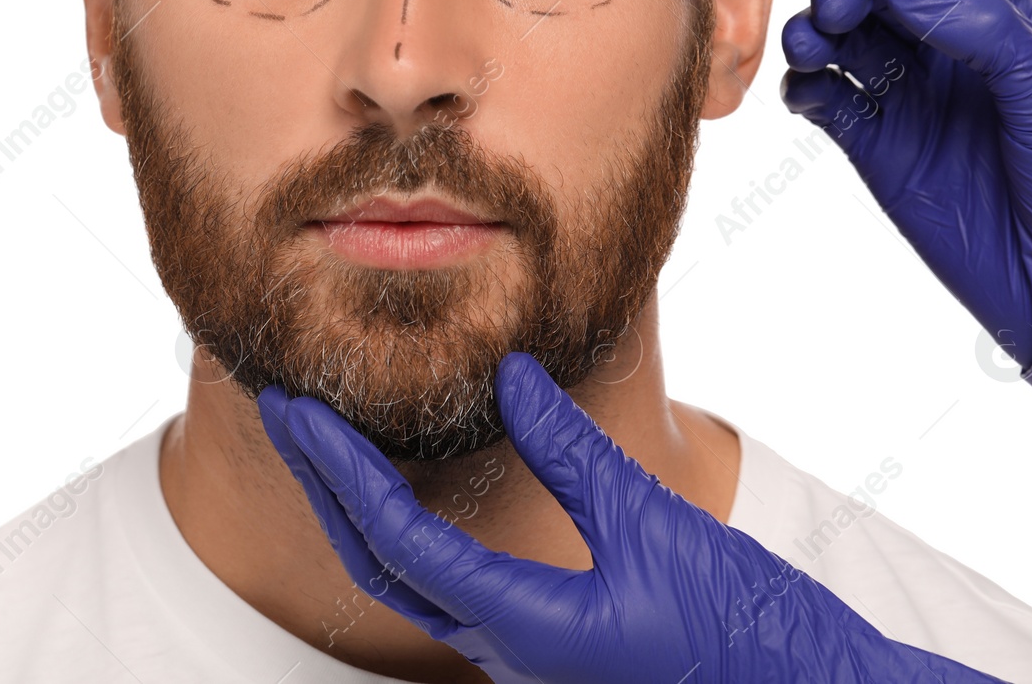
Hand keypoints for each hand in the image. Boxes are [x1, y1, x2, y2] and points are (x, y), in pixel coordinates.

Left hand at [258, 352, 1005, 682]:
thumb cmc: (742, 628)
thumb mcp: (653, 523)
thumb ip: (572, 452)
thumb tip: (509, 376)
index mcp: (522, 627)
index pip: (398, 543)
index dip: (341, 472)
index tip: (299, 412)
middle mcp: (506, 650)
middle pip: (382, 567)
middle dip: (326, 489)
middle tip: (289, 414)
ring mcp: (524, 653)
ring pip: (410, 583)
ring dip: (360, 509)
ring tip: (330, 441)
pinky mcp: (548, 642)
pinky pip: (454, 587)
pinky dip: (413, 530)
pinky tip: (410, 487)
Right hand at [779, 0, 1031, 507]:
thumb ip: (983, 31)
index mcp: (1009, 14)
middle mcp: (953, 44)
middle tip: (840, 12)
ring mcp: (911, 94)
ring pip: (843, 36)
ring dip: (815, 31)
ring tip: (813, 47)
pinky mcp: (876, 144)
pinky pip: (825, 97)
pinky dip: (805, 86)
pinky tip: (810, 92)